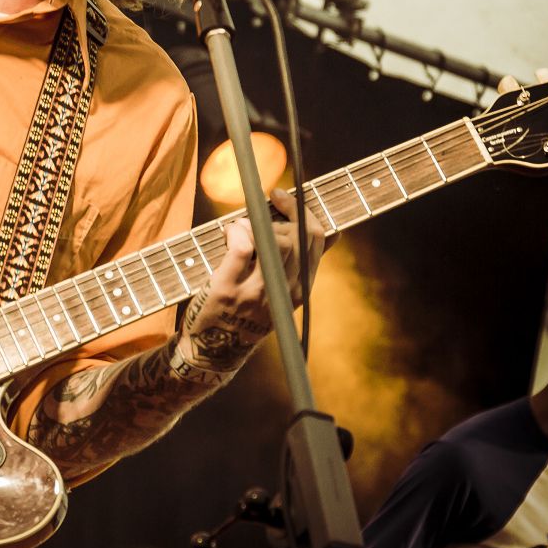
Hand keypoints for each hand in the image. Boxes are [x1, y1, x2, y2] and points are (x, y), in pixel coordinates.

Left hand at [177, 188, 327, 373]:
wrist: (211, 351)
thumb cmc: (246, 312)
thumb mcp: (282, 293)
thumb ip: (302, 264)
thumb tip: (336, 232)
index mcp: (299, 289)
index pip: (316, 238)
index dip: (301, 209)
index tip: (282, 196)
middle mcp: (283, 292)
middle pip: (297, 236)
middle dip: (278, 212)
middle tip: (259, 209)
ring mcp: (255, 292)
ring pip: (274, 241)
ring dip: (256, 222)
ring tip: (242, 225)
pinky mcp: (227, 290)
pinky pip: (242, 248)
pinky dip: (236, 231)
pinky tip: (229, 231)